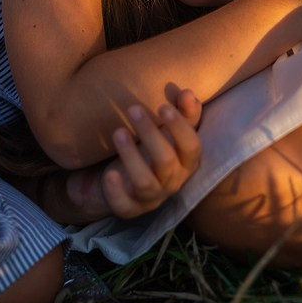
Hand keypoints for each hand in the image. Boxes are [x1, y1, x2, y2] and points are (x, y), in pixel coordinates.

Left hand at [99, 90, 202, 218]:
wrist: (118, 177)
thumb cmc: (149, 148)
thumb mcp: (167, 130)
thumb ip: (182, 112)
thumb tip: (187, 93)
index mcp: (186, 163)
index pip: (192, 147)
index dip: (180, 127)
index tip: (163, 106)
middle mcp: (173, 182)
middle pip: (166, 161)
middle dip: (150, 134)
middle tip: (132, 109)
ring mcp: (151, 198)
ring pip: (145, 182)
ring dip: (131, 156)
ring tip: (117, 132)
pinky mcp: (129, 208)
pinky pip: (124, 205)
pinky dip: (117, 191)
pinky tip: (109, 174)